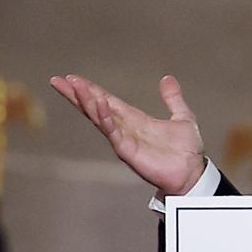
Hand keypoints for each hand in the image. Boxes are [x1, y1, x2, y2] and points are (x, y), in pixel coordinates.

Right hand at [50, 74, 205, 195]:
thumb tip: (167, 78)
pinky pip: (113, 132)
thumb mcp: (182, 116)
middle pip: (95, 108)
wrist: (193, 172)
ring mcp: (124, 140)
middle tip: (58, 81)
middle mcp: (125, 129)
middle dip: (78, 95)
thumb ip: (173, 98)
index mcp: (135, 119)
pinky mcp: (128, 151)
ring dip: (88, 102)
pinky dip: (106, 118)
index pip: (107, 101)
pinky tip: (98, 105)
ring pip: (100, 118)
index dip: (91, 90)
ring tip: (74, 87)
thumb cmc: (186, 150)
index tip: (72, 78)